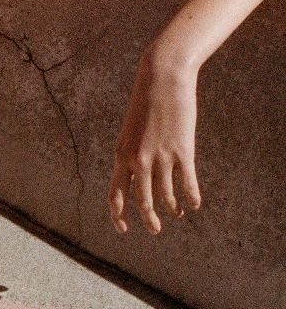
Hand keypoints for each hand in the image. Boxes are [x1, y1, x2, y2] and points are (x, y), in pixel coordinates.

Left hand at [107, 52, 201, 234]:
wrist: (162, 78)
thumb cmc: (146, 103)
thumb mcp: (130, 131)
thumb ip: (131, 154)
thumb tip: (136, 176)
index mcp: (121, 155)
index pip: (115, 195)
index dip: (117, 216)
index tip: (123, 229)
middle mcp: (138, 160)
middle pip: (141, 202)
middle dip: (149, 220)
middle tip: (155, 230)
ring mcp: (161, 157)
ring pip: (166, 196)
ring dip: (172, 209)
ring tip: (177, 213)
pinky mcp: (182, 151)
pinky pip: (187, 184)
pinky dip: (190, 198)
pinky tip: (193, 204)